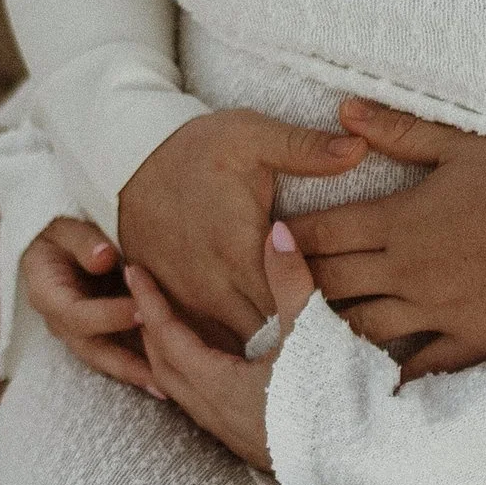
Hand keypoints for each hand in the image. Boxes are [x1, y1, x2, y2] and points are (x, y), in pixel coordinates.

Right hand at [20, 215, 159, 391]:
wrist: (51, 244)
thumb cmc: (59, 230)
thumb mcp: (65, 226)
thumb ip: (84, 241)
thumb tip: (105, 257)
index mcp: (47, 295)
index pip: (77, 314)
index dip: (108, 315)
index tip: (143, 310)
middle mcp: (59, 322)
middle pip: (92, 349)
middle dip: (126, 364)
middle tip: (161, 374)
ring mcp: (76, 333)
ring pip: (105, 360)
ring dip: (135, 374)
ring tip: (169, 388)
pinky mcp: (94, 335)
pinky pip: (116, 355)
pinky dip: (139, 367)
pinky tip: (167, 379)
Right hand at [116, 108, 367, 344]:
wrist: (126, 163)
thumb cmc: (195, 149)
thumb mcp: (251, 136)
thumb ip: (306, 149)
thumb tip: (358, 147)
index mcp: (242, 250)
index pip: (295, 304)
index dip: (325, 313)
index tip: (351, 309)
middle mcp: (215, 286)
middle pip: (271, 336)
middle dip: (302, 339)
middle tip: (337, 338)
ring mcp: (190, 301)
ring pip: (239, 346)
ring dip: (269, 348)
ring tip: (304, 345)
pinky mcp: (172, 306)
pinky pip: (208, 343)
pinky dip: (236, 347)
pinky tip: (263, 347)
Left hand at [124, 220, 317, 466]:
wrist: (362, 462)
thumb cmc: (334, 398)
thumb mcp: (311, 332)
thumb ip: (290, 281)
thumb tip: (276, 231)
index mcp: (219, 385)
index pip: (167, 337)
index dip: (149, 301)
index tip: (134, 272)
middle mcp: (216, 414)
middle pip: (164, 367)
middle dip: (149, 330)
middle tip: (145, 296)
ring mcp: (231, 434)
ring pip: (181, 392)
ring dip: (168, 358)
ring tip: (169, 329)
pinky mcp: (249, 444)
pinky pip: (201, 407)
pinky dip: (191, 379)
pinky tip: (210, 369)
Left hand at [287, 98, 485, 371]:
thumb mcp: (463, 145)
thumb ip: (399, 130)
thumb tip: (344, 112)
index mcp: (403, 221)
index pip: (326, 233)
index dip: (290, 238)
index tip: (266, 241)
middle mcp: (411, 271)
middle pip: (333, 283)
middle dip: (297, 285)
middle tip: (268, 290)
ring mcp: (439, 310)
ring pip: (363, 328)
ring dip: (329, 330)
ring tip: (300, 332)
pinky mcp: (470, 339)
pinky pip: (419, 367)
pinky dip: (388, 375)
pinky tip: (362, 381)